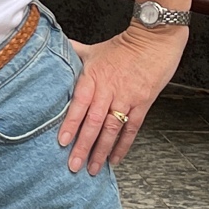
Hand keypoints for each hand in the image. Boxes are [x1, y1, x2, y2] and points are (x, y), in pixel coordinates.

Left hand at [58, 23, 186, 174]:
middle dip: (83, 145)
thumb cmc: (123, 45)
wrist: (155, 39)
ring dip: (101, 151)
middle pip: (94, 122)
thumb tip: (52, 49)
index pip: (79, 104)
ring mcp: (127, 98)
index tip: (62, 142)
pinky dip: (123, 145)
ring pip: (112, 129)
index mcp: (93, 77)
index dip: (70, 124)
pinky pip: (132, 129)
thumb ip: (74, 54)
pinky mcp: (143, 104)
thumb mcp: (94, 49)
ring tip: (92, 168)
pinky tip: (115, 159)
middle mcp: (109, 90)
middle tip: (74, 165)